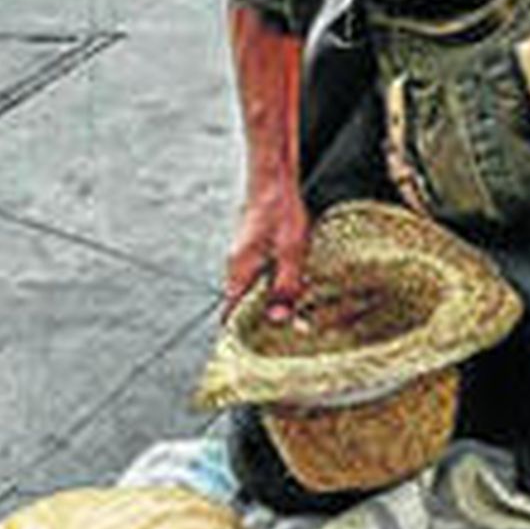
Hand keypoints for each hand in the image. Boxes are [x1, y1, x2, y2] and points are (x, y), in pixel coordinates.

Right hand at [223, 181, 311, 322]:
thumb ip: (284, 287)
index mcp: (240, 273)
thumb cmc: (281, 213)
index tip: (260, 349)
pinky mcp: (252, 249)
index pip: (230, 315)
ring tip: (299, 310)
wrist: (273, 179)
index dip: (242, 335)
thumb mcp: (290, 253)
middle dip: (264, 320)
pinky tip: (296, 282)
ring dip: (272, 301)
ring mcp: (242, 258)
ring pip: (253, 289)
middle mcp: (235, 268)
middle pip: (243, 305)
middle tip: (292, 330)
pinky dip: (274, 284)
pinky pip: (260, 275)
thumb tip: (277, 320)